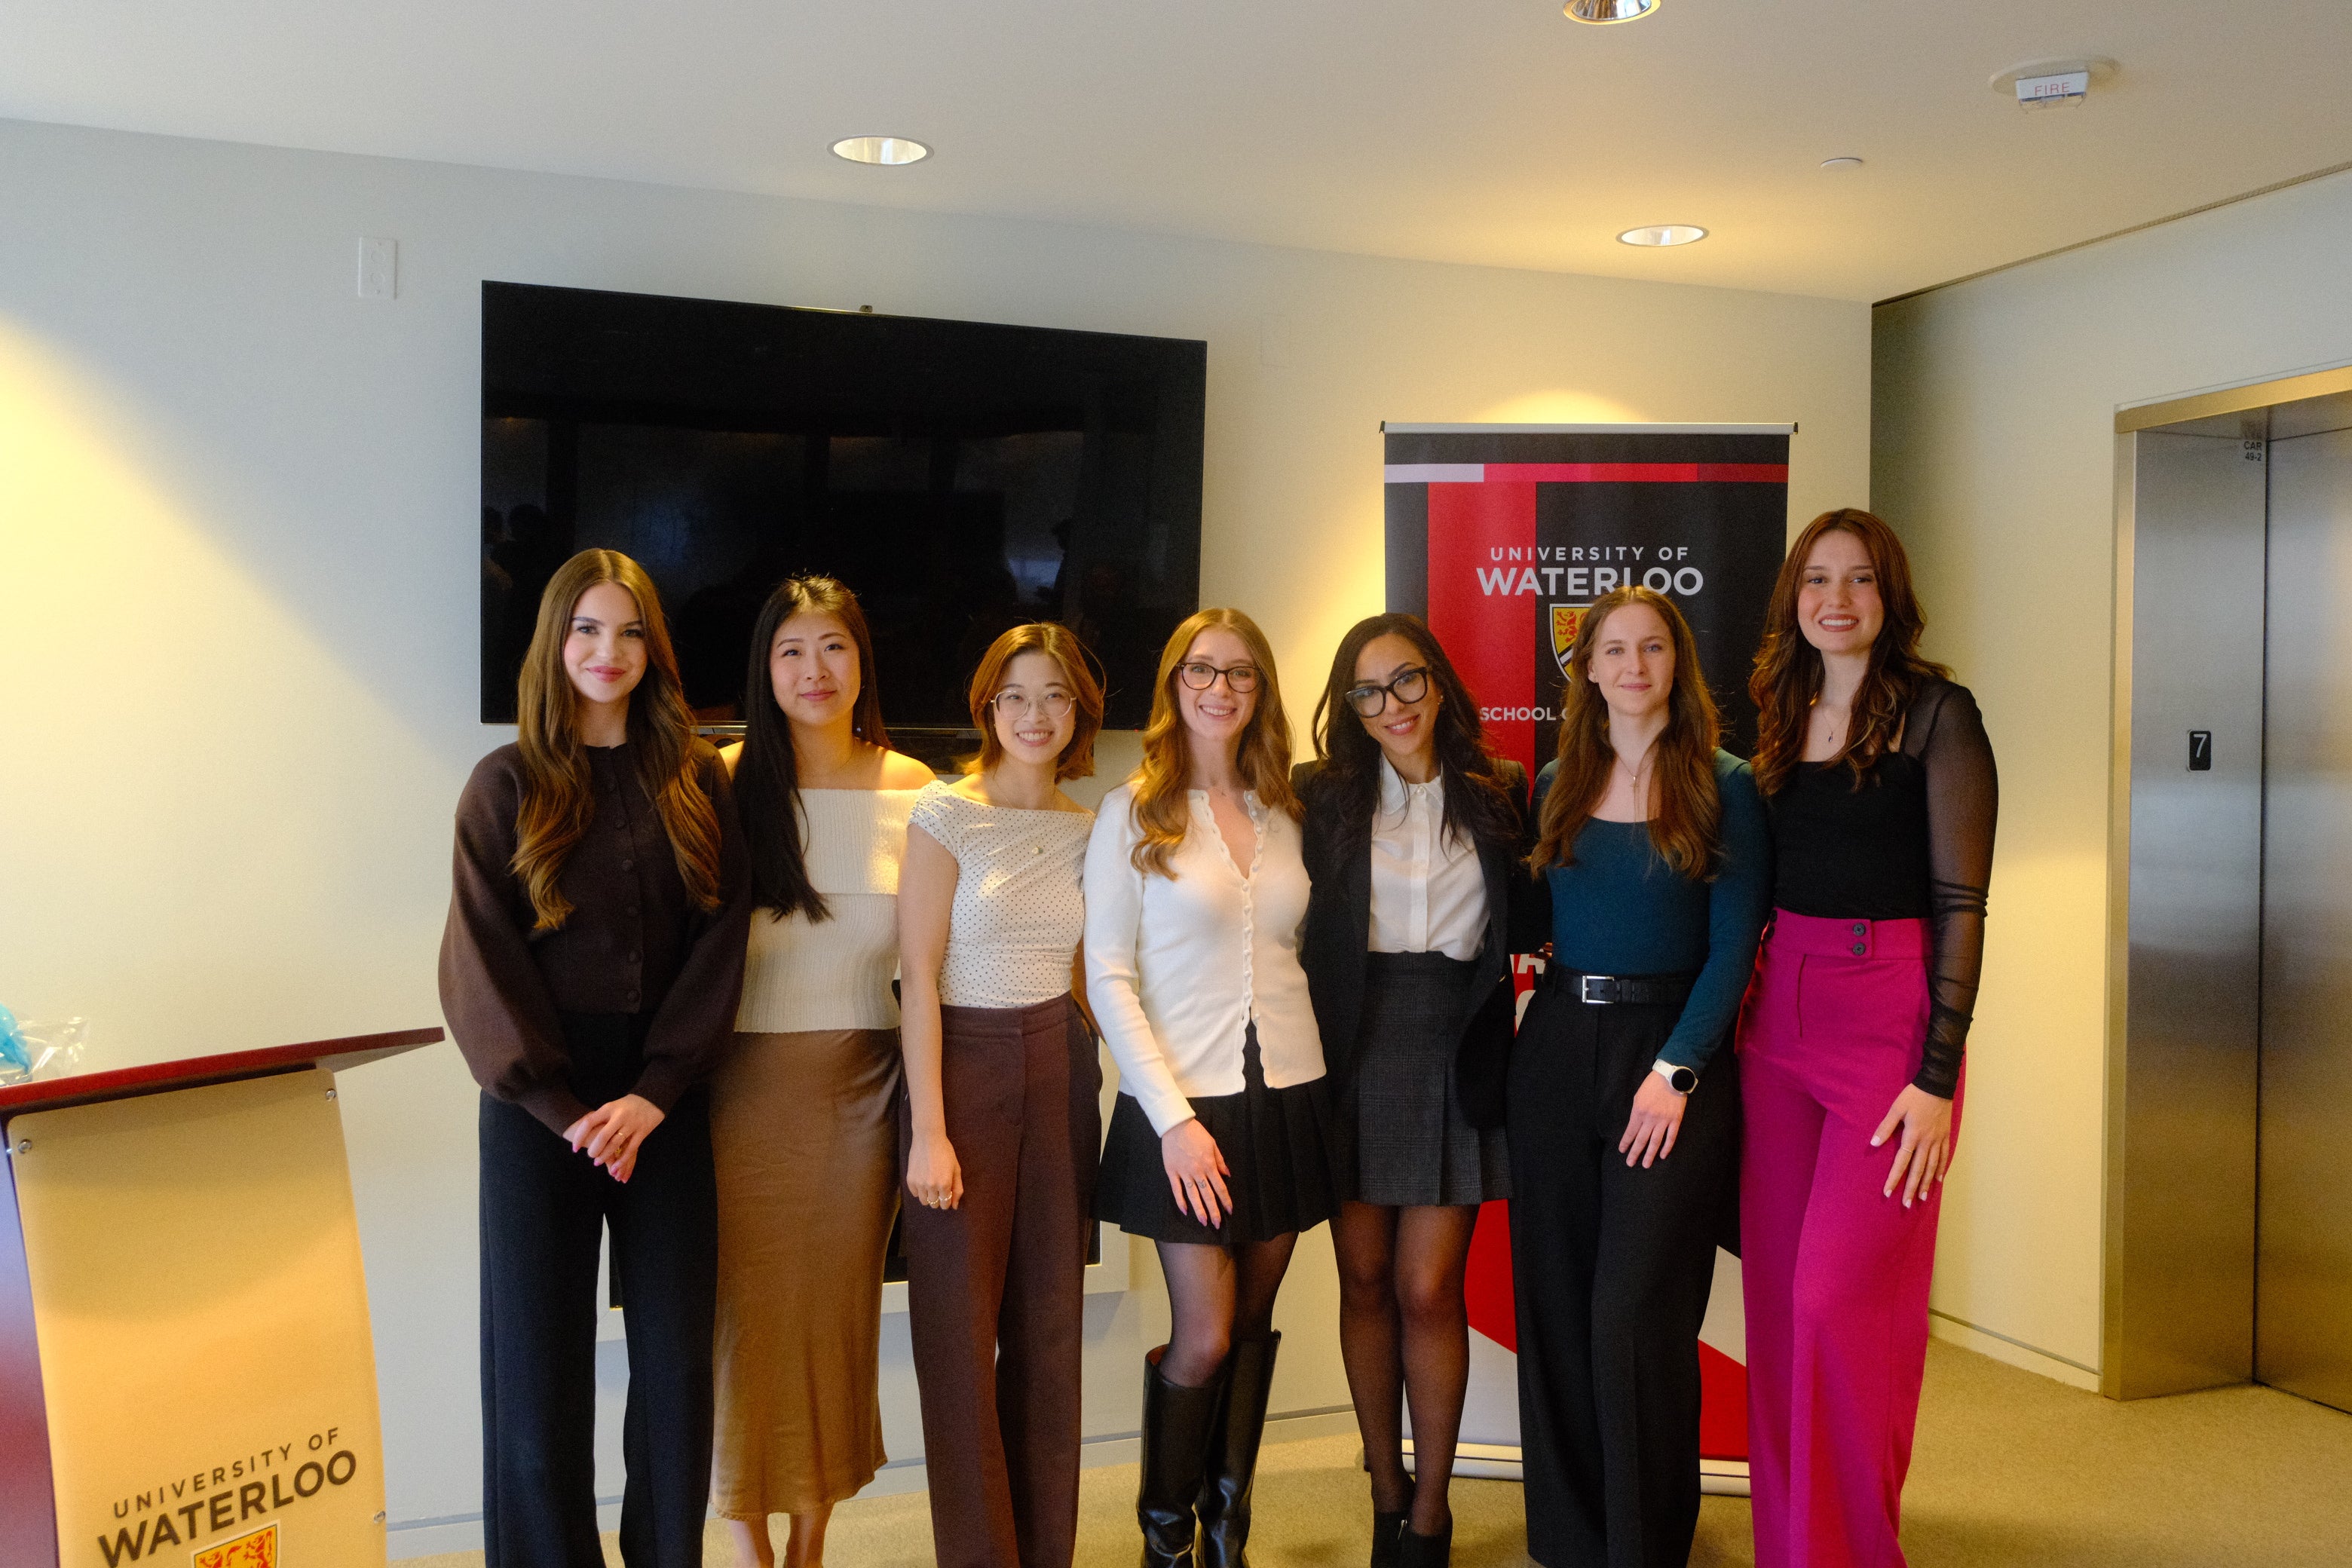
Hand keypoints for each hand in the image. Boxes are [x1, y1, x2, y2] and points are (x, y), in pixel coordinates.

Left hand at [563, 1094, 664, 1183]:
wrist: (651, 1098)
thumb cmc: (626, 1105)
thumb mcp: (612, 1106)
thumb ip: (601, 1117)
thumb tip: (582, 1132)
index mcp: (609, 1108)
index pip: (589, 1123)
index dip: (580, 1136)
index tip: (574, 1148)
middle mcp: (619, 1115)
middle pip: (603, 1136)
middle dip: (594, 1149)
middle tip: (590, 1156)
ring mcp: (632, 1124)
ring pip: (615, 1144)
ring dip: (605, 1155)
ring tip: (597, 1162)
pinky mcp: (642, 1132)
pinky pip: (630, 1149)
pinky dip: (621, 1160)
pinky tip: (614, 1168)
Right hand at [906, 1126, 964, 1210]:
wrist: (928, 1138)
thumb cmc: (945, 1152)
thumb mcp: (956, 1169)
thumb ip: (957, 1188)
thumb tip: (955, 1206)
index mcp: (944, 1184)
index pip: (945, 1204)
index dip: (947, 1201)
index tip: (946, 1193)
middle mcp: (931, 1186)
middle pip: (934, 1204)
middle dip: (938, 1199)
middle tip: (939, 1186)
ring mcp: (919, 1183)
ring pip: (924, 1201)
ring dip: (928, 1196)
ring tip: (931, 1184)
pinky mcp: (910, 1180)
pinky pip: (915, 1194)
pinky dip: (919, 1190)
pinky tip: (923, 1180)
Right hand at [1161, 1118, 1232, 1227]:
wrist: (1176, 1126)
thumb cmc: (1196, 1133)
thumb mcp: (1212, 1144)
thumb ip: (1220, 1161)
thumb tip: (1227, 1175)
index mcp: (1209, 1165)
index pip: (1219, 1187)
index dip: (1225, 1200)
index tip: (1229, 1210)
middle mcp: (1197, 1171)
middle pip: (1207, 1195)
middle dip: (1213, 1210)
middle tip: (1217, 1224)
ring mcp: (1184, 1172)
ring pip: (1193, 1195)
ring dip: (1199, 1209)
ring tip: (1204, 1221)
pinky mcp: (1172, 1172)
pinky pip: (1176, 1189)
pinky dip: (1180, 1201)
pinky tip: (1185, 1210)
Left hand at [1618, 1071, 1687, 1167]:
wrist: (1671, 1077)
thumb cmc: (1652, 1085)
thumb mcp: (1638, 1097)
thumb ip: (1636, 1112)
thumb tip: (1634, 1127)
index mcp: (1639, 1111)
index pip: (1630, 1131)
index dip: (1626, 1142)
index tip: (1622, 1151)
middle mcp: (1650, 1118)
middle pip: (1642, 1140)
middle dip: (1635, 1153)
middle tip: (1630, 1163)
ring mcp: (1664, 1120)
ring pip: (1656, 1142)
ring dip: (1650, 1154)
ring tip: (1645, 1164)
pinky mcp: (1675, 1120)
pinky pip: (1671, 1137)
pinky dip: (1667, 1147)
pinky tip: (1662, 1155)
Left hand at [1871, 1085, 1955, 1207]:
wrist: (1938, 1085)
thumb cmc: (1914, 1096)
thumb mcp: (1896, 1108)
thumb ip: (1885, 1127)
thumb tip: (1873, 1143)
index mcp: (1913, 1136)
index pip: (1902, 1162)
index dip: (1894, 1178)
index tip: (1888, 1192)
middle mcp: (1927, 1142)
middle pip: (1918, 1170)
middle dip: (1912, 1188)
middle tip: (1907, 1204)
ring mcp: (1938, 1140)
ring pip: (1932, 1167)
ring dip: (1927, 1183)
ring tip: (1922, 1198)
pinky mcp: (1946, 1136)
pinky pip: (1944, 1156)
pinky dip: (1941, 1169)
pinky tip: (1938, 1180)